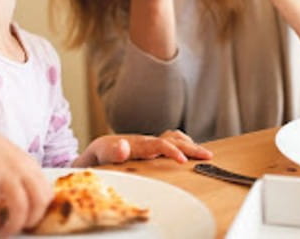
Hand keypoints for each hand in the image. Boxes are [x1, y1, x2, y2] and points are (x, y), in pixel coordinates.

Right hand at [0, 117, 51, 235]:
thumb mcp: (16, 161)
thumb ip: (26, 179)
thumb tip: (31, 204)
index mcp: (31, 166)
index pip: (48, 194)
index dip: (41, 212)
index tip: (31, 220)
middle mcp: (22, 169)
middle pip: (39, 201)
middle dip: (31, 221)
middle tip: (19, 229)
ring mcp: (5, 172)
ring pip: (20, 206)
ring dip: (13, 225)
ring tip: (3, 232)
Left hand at [73, 129, 212, 165]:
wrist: (93, 151)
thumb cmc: (95, 157)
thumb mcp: (97, 156)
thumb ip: (110, 152)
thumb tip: (123, 145)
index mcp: (135, 144)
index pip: (159, 144)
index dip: (172, 151)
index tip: (184, 161)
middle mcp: (144, 141)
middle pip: (172, 140)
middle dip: (191, 148)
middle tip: (207, 157)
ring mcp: (148, 143)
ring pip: (174, 138)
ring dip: (190, 144)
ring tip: (205, 154)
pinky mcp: (150, 147)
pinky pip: (170, 141)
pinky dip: (184, 144)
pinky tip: (191, 151)